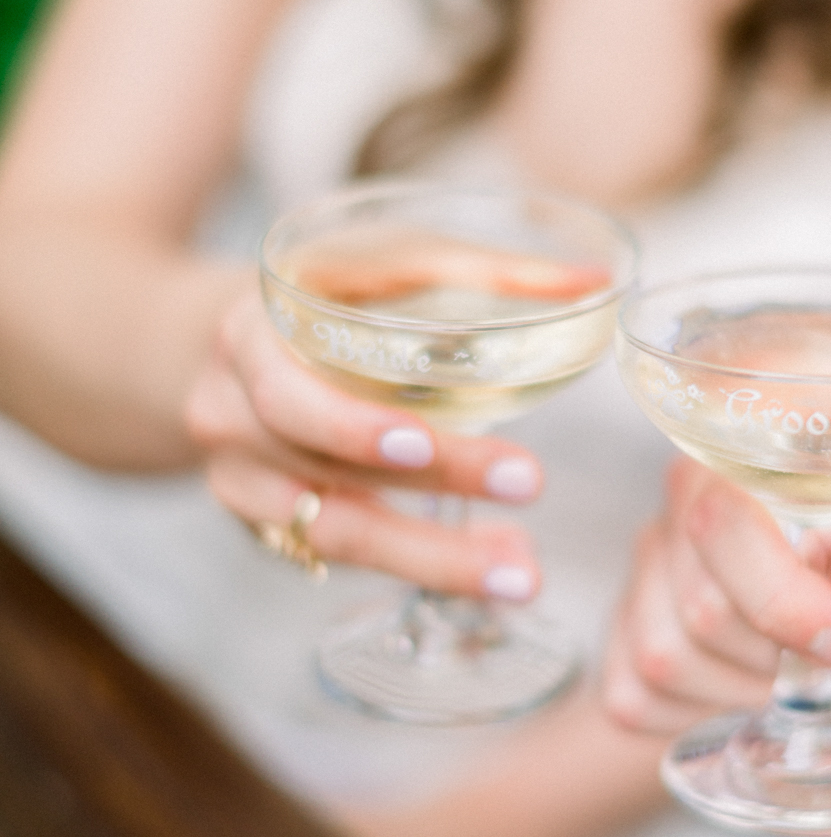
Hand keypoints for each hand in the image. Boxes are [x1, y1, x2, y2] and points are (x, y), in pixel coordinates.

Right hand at [184, 283, 544, 594]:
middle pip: (324, 472)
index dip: (352, 427)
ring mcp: (242, 482)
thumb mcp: (380, 263)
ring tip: (522, 574)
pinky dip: (423, 567)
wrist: (237, 344)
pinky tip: (491, 567)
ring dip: (435, 559)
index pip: (287, 396)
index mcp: (245, 338)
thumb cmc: (326, 293)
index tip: (422, 442)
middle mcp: (229, 416)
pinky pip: (343, 559)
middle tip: (528, 486)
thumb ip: (480, 271)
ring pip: (334, 536)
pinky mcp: (269, 527)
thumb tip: (594, 282)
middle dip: (432, 487)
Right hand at [602, 457, 830, 734]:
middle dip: (778, 655)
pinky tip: (744, 688)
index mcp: (752, 457)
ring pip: (663, 659)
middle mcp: (683, 498)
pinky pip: (634, 697)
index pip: (724, 527)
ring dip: (742, 690)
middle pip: (700, 608)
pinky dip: (698, 714)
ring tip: (791, 668)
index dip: (783, 602)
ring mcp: (647, 564)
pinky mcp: (624, 630)